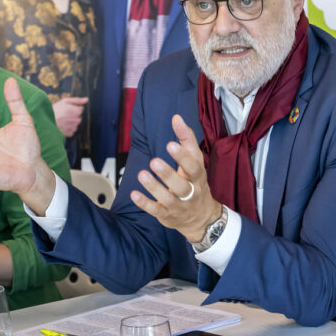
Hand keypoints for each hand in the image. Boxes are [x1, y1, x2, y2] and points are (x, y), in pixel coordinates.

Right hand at [52, 97, 87, 136]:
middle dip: (73, 116)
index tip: (67, 109)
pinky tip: (62, 126)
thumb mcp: (65, 101)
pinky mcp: (69, 133)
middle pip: (79, 117)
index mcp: (76, 111)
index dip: (74, 108)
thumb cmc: (54, 110)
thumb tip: (87, 99)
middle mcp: (76, 120)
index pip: (80, 109)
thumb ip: (77, 100)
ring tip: (62, 120)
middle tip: (64, 115)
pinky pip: (71, 131)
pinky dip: (68, 129)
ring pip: (75, 124)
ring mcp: (73, 127)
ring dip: (71, 122)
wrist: (44, 121)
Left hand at [130, 115, 221, 242]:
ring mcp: (179, 205)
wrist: (201, 217)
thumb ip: (186, 140)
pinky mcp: (167, 214)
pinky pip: (156, 210)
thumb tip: (176, 118)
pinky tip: (134, 194)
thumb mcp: (195, 162)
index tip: (170, 144)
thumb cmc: (195, 183)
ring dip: (154, 187)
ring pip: (168, 198)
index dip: (183, 157)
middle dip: (168, 173)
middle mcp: (190, 192)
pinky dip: (145, 203)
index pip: (194, 166)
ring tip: (142, 174)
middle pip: (182, 185)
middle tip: (154, 161)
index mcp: (197, 177)